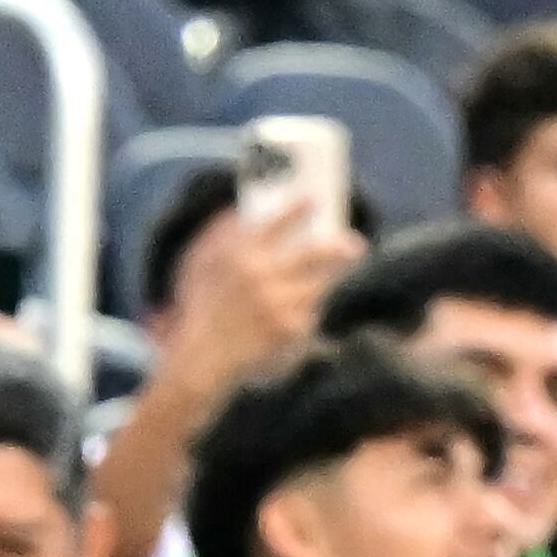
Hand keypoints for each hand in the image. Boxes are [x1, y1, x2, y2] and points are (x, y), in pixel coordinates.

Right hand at [155, 195, 359, 399]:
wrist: (202, 357)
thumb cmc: (200, 306)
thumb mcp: (199, 262)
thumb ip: (221, 233)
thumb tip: (241, 208)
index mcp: (237, 255)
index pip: (276, 224)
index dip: (297, 209)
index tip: (314, 199)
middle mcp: (261, 277)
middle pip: (313, 254)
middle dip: (339, 246)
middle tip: (357, 243)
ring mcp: (278, 304)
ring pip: (319, 285)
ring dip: (331, 277)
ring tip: (345, 267)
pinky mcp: (290, 329)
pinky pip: (310, 312)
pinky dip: (309, 308)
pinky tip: (306, 306)